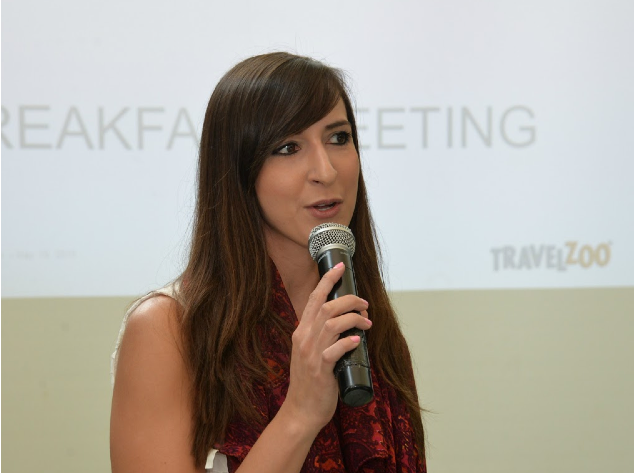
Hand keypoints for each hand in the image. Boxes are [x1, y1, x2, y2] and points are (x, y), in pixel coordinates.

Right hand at [282, 262, 372, 434]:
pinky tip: (357, 341)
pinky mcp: (320, 370)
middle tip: (365, 305)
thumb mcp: (309, 352)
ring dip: (353, 318)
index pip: (314, 298)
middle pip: (327, 307)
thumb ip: (320, 336)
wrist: (301, 411)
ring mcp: (311, 354)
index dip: (327, 280)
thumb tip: (343, 322)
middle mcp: (304, 339)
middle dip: (349, 300)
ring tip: (367, 322)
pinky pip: (334, 350)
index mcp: (301, 332)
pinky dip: (347, 342)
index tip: (340, 267)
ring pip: (332, 324)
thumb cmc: (310, 382)